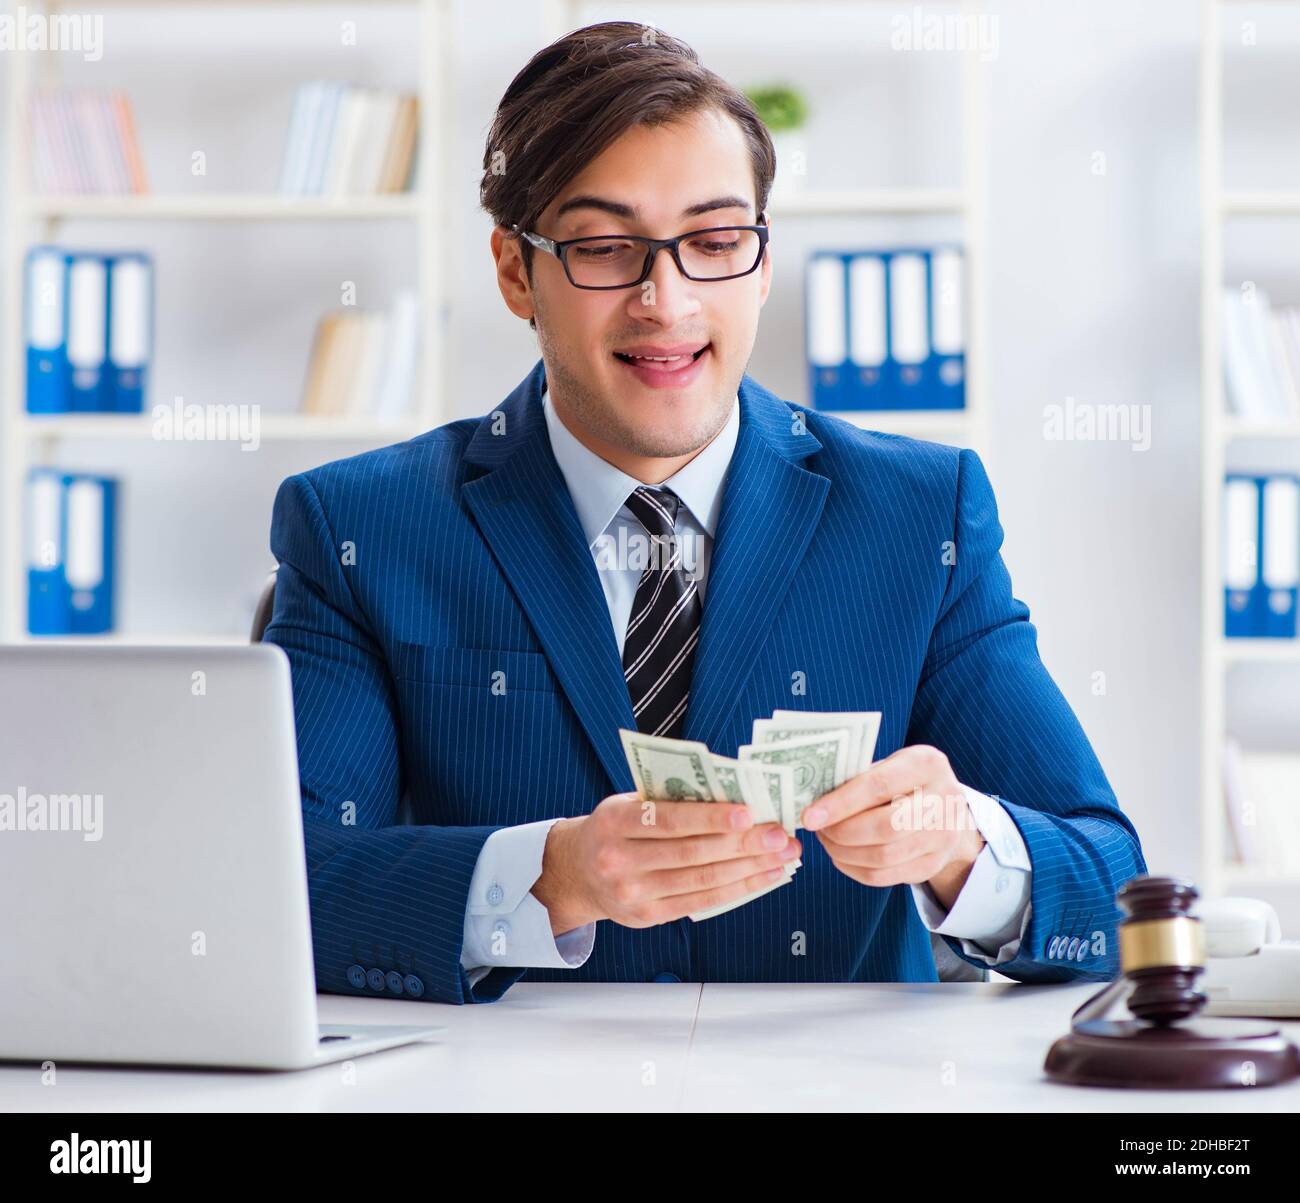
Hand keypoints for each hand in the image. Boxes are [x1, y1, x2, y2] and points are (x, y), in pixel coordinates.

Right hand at [532, 793, 801, 933]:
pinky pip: (702, 902)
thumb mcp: (628, 803)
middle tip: (779, 833)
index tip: (748, 812)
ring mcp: (634, 893)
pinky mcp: (649, 917)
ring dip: (749, 868)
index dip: (710, 818)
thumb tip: (731, 792)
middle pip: (692, 853)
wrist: (576, 872)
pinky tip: (764, 876)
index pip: (669, 820)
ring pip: (702, 880)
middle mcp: (620, 861)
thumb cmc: (614, 828)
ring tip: (782, 855)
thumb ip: (669, 799)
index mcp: (615, 823)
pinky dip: (738, 889)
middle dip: (743, 844)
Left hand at [800, 745, 984, 909]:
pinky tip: (841, 856)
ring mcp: (943, 836)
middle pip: (885, 827)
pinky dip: (854, 869)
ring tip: (827, 840)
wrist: (945, 808)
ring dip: (844, 853)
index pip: (879, 786)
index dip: (841, 804)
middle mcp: (944, 800)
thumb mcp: (889, 765)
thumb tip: (812, 800)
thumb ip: (858, 778)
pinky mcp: (933, 864)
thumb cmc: (903, 781)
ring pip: (883, 856)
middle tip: (818, 829)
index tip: (809, 816)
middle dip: (842, 832)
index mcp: (927, 764)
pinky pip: (884, 876)